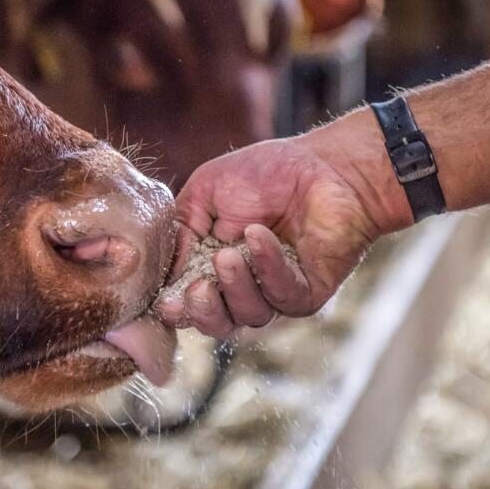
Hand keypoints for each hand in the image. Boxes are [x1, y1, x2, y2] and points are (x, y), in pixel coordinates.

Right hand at [159, 116, 405, 336]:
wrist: (322, 165)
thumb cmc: (263, 174)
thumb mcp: (204, 192)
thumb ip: (181, 229)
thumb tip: (169, 271)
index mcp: (212, 267)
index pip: (189, 302)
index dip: (176, 307)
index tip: (166, 299)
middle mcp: (243, 287)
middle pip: (218, 323)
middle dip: (203, 311)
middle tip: (197, 288)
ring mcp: (276, 293)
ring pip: (250, 315)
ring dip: (235, 287)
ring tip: (227, 254)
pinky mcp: (308, 292)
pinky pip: (284, 295)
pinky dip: (267, 267)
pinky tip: (259, 236)